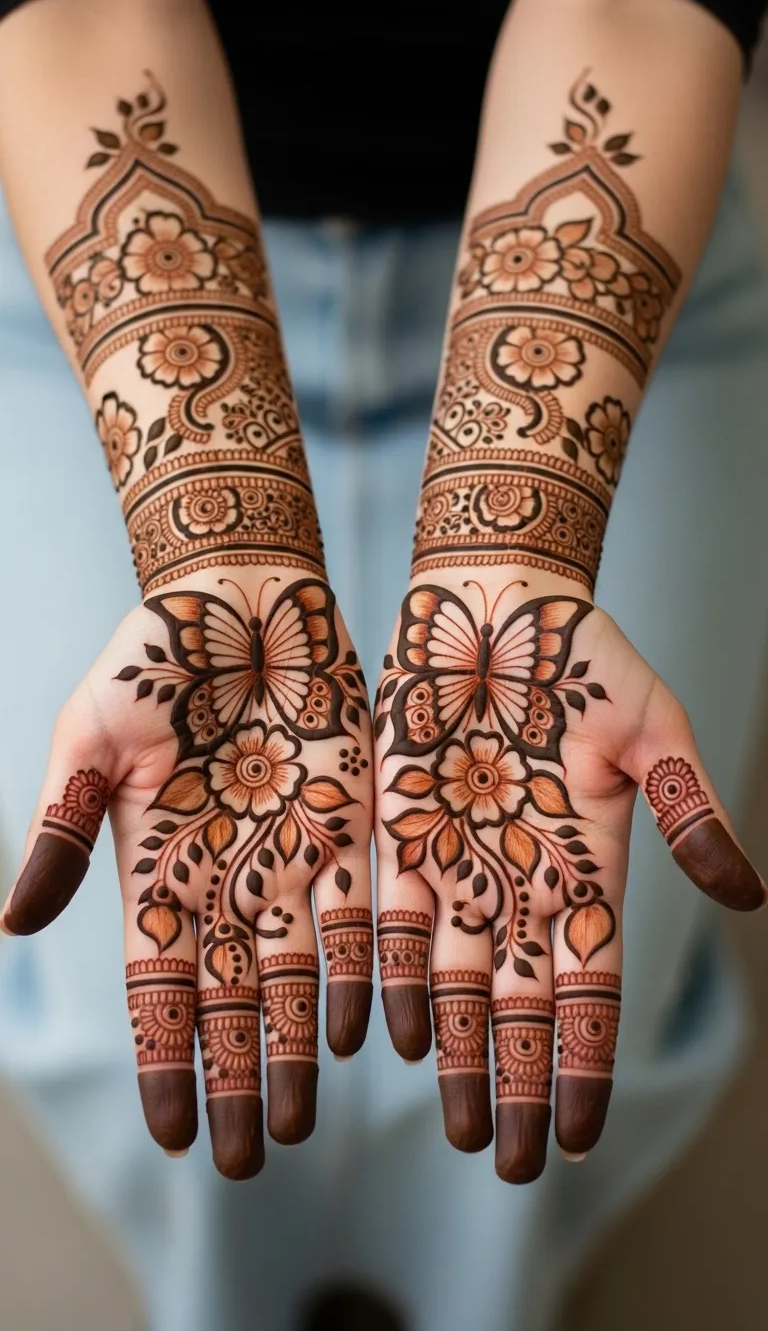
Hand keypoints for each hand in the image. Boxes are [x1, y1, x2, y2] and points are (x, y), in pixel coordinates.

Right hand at [1, 572, 372, 1179]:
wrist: (238, 597)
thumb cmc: (150, 660)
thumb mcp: (90, 743)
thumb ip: (64, 832)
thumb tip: (9, 926)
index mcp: (155, 870)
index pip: (156, 987)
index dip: (164, 1060)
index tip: (169, 1137)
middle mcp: (224, 879)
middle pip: (230, 1000)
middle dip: (235, 1078)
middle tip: (250, 1161)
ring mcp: (287, 856)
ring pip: (296, 974)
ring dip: (297, 1048)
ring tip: (302, 1118)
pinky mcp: (347, 824)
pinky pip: (360, 912)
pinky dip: (365, 970)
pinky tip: (372, 1029)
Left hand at [374, 570, 764, 1183]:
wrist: (494, 602)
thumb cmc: (585, 657)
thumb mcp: (652, 730)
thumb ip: (688, 811)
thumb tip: (749, 894)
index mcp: (590, 866)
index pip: (591, 986)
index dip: (584, 1060)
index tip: (577, 1137)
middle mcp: (522, 879)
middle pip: (522, 1003)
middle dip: (515, 1080)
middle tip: (507, 1162)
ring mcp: (458, 859)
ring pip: (456, 979)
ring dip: (455, 1051)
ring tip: (455, 1122)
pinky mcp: (397, 829)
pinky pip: (389, 919)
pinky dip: (386, 977)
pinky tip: (380, 1034)